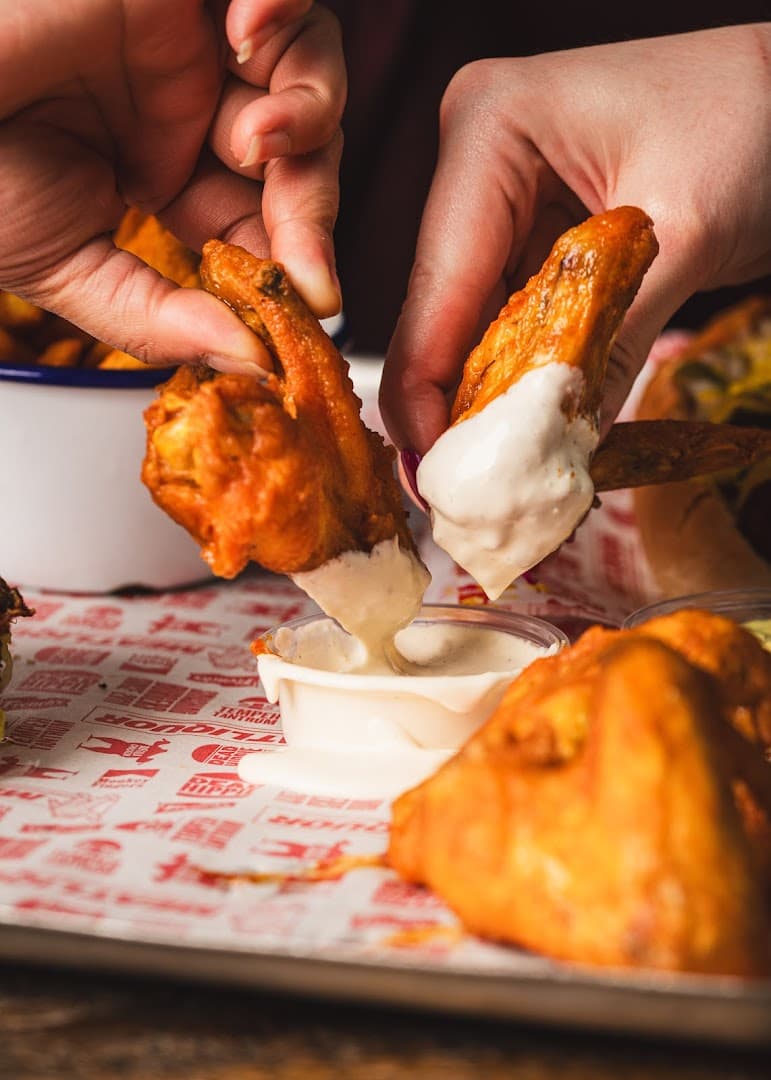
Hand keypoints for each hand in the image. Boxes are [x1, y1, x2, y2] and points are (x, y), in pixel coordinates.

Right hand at [0, 0, 344, 372]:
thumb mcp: (67, 267)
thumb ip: (159, 320)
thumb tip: (249, 361)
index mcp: (166, 171)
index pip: (264, 222)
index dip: (297, 263)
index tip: (313, 306)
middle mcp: (190, 107)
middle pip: (302, 156)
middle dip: (312, 213)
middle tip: (306, 264)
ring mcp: (194, 42)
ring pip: (309, 73)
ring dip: (309, 114)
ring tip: (256, 138)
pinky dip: (286, 6)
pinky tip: (248, 36)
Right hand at [379, 24, 770, 453]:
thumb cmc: (753, 116)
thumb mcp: (687, 231)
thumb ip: (617, 341)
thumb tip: (564, 448)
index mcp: (490, 129)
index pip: (439, 280)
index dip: (426, 384)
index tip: (432, 467)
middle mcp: (478, 163)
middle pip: (445, 311)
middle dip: (457, 404)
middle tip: (464, 489)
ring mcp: (502, 201)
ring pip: (475, 326)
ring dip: (491, 401)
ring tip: (498, 475)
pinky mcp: (532, 235)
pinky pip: (516, 323)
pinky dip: (529, 378)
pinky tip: (533, 430)